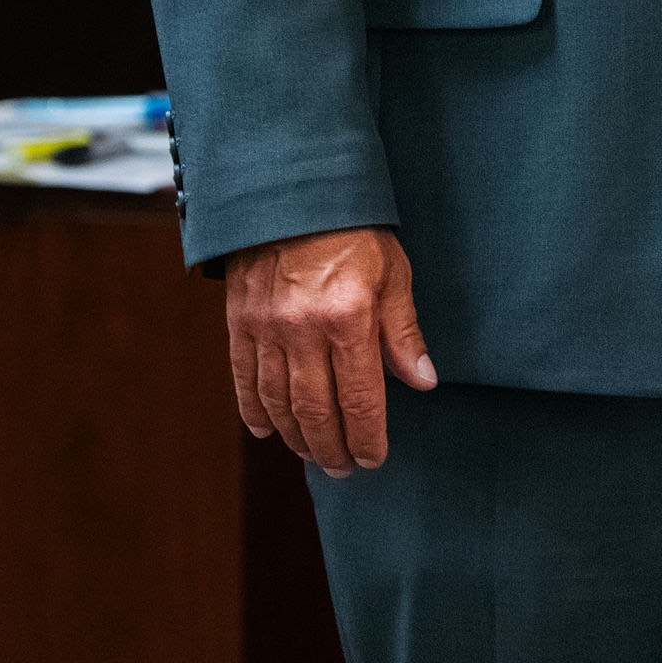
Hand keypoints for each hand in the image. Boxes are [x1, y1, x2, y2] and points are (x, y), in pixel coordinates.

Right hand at [224, 225, 435, 476]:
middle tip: (345, 469)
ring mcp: (265, 329)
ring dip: (297, 437)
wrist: (292, 194)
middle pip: (315, 411)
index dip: (367, 435)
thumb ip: (403, 333)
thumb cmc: (354, 232)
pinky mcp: (239, 323)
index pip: (358, 398)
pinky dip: (254, 411)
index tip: (374, 458)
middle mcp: (302, 331)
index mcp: (348, 319)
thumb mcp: (394, 274)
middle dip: (333, 448)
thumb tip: (422, 381)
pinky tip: (267, 430)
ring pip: (278, 403)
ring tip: (314, 456)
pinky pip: (245, 379)